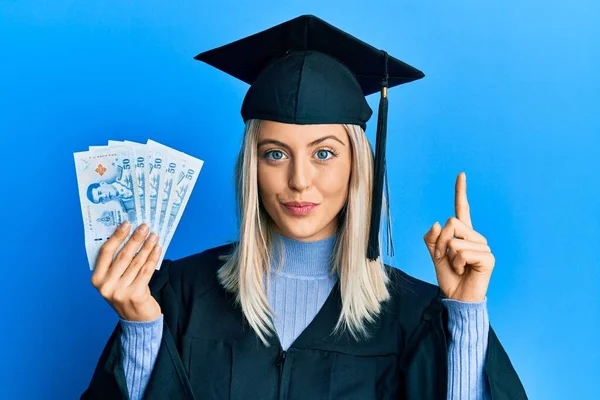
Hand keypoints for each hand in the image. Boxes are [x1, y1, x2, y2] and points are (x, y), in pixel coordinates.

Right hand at [90, 221, 162, 320]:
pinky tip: (158, 248)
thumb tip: (129, 236)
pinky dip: (153, 258)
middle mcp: (106, 285)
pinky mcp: (135, 294)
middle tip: (145, 226)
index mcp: (97, 279)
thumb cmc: (125, 294)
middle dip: (135, 238)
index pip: (105, 252)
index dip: (116, 236)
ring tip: (154, 235)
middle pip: (123, 255)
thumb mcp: (114, 280)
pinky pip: (147, 271)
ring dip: (147, 246)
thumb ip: (116, 263)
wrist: (137, 320)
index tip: (127, 223)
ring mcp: (120, 291)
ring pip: (136, 262)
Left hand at [423, 172, 494, 301]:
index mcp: (463, 234)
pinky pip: (462, 252)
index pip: (462, 209)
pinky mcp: (488, 258)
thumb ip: (432, 239)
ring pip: (455, 239)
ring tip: (458, 267)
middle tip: (445, 258)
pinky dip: (457, 264)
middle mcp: (475, 237)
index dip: (461, 192)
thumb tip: (436, 223)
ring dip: (449, 256)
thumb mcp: (435, 256)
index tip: (461, 174)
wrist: (457, 297)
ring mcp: (483, 247)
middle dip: (441, 242)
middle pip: (452, 223)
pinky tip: (464, 271)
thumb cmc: (449, 277)